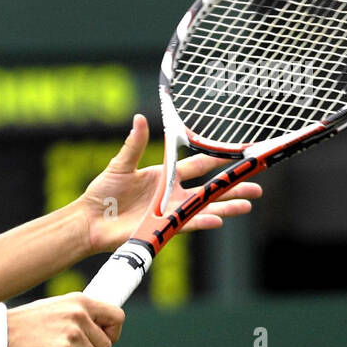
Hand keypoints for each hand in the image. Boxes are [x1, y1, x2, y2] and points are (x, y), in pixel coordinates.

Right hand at [7, 293, 123, 346]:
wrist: (0, 334)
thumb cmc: (26, 326)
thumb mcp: (56, 309)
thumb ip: (79, 317)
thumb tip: (103, 337)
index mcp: (80, 301)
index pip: (117, 317)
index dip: (113, 335)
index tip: (100, 343)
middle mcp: (78, 314)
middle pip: (107, 346)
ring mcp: (71, 333)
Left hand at [79, 114, 263, 254]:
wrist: (90, 220)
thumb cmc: (102, 193)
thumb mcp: (120, 165)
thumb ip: (133, 145)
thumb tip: (138, 118)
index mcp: (165, 176)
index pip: (198, 166)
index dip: (218, 160)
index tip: (241, 153)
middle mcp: (173, 195)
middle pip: (209, 189)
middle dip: (233, 187)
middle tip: (256, 185)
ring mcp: (170, 212)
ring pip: (205, 208)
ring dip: (226, 206)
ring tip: (248, 204)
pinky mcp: (163, 227)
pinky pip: (187, 223)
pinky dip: (202, 220)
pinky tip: (219, 218)